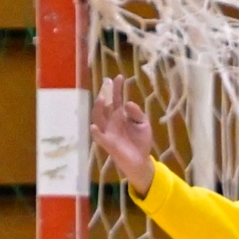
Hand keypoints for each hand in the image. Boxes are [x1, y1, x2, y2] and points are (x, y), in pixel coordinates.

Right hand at [89, 78, 157, 197]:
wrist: (140, 161)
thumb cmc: (140, 142)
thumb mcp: (143, 125)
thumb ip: (137, 114)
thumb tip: (128, 103)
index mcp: (120, 115)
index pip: (116, 99)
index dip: (117, 88)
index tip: (119, 77)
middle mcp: (112, 121)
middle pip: (105, 105)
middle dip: (105, 94)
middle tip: (107, 83)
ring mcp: (108, 131)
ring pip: (98, 117)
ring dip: (98, 108)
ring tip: (102, 98)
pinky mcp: (108, 143)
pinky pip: (99, 137)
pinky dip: (95, 132)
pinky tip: (94, 126)